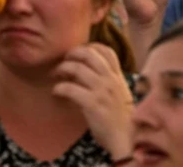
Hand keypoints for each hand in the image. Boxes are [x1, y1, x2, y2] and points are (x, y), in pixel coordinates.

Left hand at [53, 43, 132, 159]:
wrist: (126, 136)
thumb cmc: (122, 117)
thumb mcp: (120, 92)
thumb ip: (109, 80)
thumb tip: (90, 72)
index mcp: (117, 76)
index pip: (107, 51)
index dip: (91, 46)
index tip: (80, 50)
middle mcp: (109, 79)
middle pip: (90, 54)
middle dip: (73, 53)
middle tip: (64, 59)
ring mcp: (101, 90)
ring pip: (78, 69)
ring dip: (63, 68)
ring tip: (56, 73)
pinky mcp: (92, 104)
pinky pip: (71, 89)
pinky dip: (60, 88)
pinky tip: (56, 91)